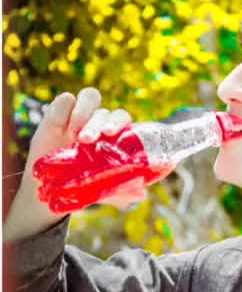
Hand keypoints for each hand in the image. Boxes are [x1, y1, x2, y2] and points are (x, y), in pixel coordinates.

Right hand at [25, 88, 145, 210]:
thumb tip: (142, 195)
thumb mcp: (101, 190)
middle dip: (98, 122)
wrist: (50, 182)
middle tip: (88, 140)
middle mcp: (99, 121)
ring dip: (83, 113)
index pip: (122, 118)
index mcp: (113, 135)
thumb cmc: (83, 181)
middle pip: (106, 111)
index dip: (119, 122)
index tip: (110, 134)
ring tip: (74, 135)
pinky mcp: (58, 112)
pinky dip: (63, 111)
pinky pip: (65, 100)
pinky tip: (58, 128)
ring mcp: (80, 113)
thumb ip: (120, 191)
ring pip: (90, 97)